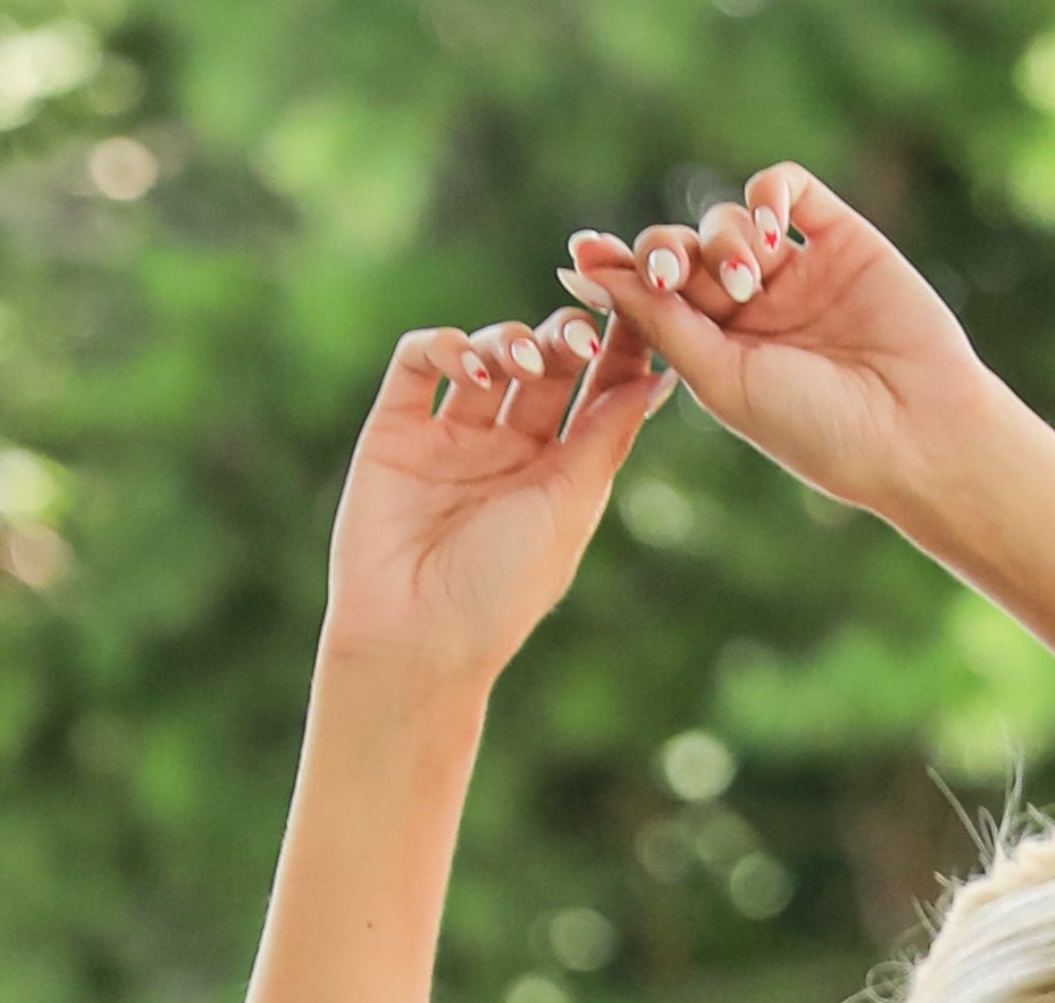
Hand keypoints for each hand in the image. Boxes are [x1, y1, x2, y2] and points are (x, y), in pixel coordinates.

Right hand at [319, 304, 671, 691]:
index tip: (636, 312)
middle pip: (544, 365)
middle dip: (564, 339)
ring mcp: (450, 436)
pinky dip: (446, 347)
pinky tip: (472, 370)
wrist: (415, 637)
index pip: (590, 393)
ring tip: (524, 361)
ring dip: (510, 341)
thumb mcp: (567, 507)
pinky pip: (420, 362)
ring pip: (487, 353)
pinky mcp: (396, 429)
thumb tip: (658, 373)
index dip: (613, 350)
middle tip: (579, 338)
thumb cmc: (501, 589)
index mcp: (556, 474)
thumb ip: (606, 436)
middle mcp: (506, 449)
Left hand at [560, 165, 997, 526]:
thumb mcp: (722, 380)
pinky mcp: (841, 238)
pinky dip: (768, 194)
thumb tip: (586, 270)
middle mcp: (752, 310)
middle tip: (675, 273)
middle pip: (684, 250)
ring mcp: (796, 271)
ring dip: (726, 236)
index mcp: (717, 353)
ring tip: (752, 278)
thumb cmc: (818, 429)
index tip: (582, 253)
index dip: (618, 270)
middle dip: (669, 253)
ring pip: (730, 218)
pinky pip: (787, 187)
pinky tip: (775, 229)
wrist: (916, 431)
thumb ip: (659, 322)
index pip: (654, 295)